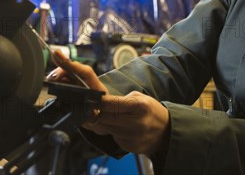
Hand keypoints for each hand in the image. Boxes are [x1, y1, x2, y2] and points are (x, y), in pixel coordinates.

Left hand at [46, 50, 169, 155]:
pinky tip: (109, 125)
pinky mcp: (127, 147)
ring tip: (87, 113)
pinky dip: (106, 131)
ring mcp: (130, 137)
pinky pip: (110, 137)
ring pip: (102, 129)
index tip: (83, 97)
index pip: (110, 103)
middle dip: (89, 111)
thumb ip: (120, 100)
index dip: (95, 101)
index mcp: (137, 107)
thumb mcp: (139, 98)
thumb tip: (100, 101)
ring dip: (94, 121)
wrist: (167, 133)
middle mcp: (133, 123)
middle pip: (102, 118)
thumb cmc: (151, 111)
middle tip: (77, 104)